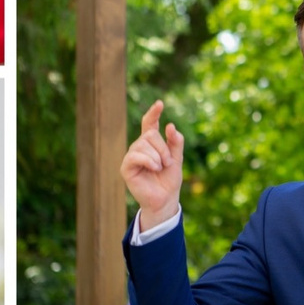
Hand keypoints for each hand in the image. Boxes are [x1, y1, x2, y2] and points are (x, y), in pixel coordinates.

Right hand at [122, 100, 183, 229]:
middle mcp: (139, 148)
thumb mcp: (177, 159)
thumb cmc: (169, 180)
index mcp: (151, 144)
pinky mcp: (126, 167)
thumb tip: (170, 125)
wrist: (165, 200)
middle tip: (168, 162)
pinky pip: (135, 156)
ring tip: (160, 168)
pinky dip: (148, 160)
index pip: (149, 124)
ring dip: (157, 156)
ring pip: (143, 144)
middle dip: (163, 147)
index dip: (153, 113)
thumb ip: (176, 143)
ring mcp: (132, 157)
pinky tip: (154, 168)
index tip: (160, 104)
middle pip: (150, 135)